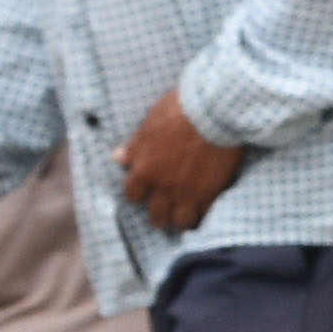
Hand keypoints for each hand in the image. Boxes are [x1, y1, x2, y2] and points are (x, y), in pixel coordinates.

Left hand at [118, 87, 250, 233]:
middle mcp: (164, 186)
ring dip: (182, 218)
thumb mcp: (150, 122)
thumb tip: (118, 157)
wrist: (214, 111)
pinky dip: (205, 211)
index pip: (132, 195)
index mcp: (145, 169)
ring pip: (182, 221)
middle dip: (159, 215)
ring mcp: (189, 191)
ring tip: (187, 213)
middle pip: (157, 216)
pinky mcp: (212, 191)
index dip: (138, 193)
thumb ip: (135, 145)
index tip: (144, 190)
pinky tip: (205, 205)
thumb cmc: (179, 110)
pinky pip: (206, 213)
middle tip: (165, 210)